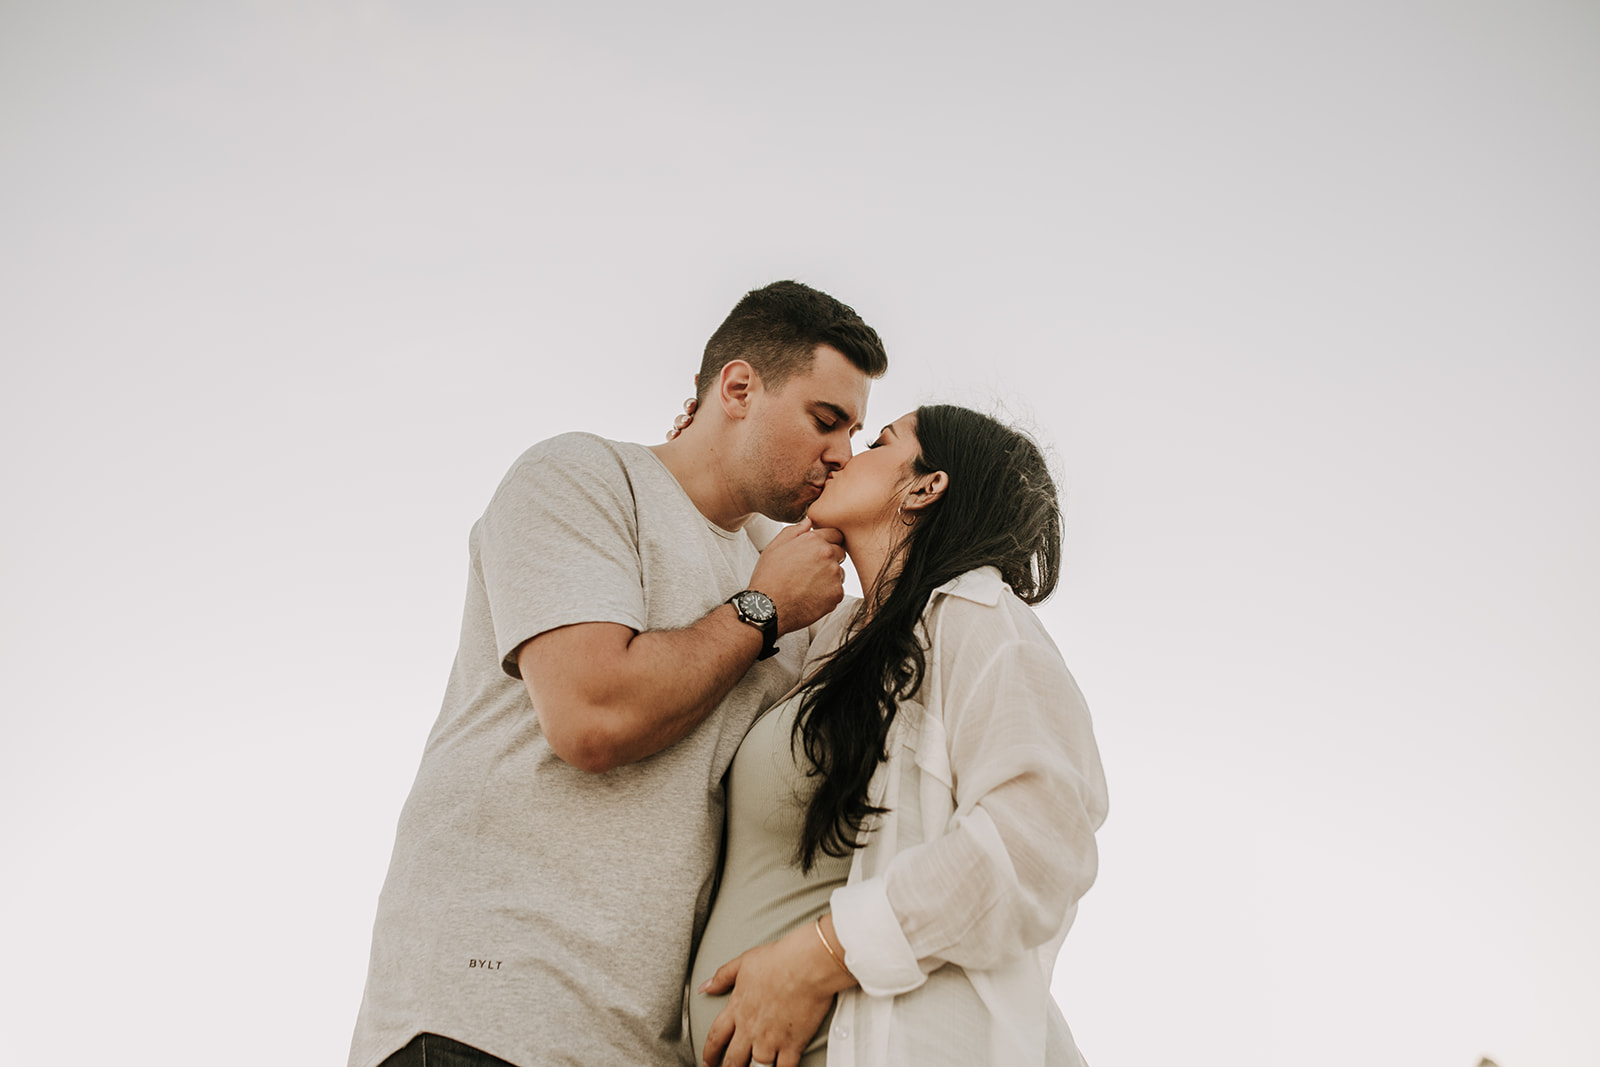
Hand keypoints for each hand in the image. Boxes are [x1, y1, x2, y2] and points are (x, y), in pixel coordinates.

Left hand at [698, 921, 852, 1066]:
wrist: (807, 965)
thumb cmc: (778, 960)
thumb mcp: (744, 962)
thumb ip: (722, 977)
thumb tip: (705, 987)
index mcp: (737, 1009)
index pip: (716, 1037)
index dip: (709, 1053)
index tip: (708, 1061)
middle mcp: (750, 1029)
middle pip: (732, 1060)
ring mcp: (770, 1040)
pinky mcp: (792, 1045)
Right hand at [746, 520, 846, 635]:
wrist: (767, 608)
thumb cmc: (768, 577)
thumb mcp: (774, 547)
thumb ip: (794, 531)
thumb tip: (809, 522)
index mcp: (814, 540)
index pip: (835, 534)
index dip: (826, 542)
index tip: (817, 553)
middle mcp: (828, 554)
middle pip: (840, 553)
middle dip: (829, 559)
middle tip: (809, 571)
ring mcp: (834, 575)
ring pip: (839, 573)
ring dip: (829, 577)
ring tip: (807, 585)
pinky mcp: (836, 594)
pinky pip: (837, 591)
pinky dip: (827, 594)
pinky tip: (810, 597)